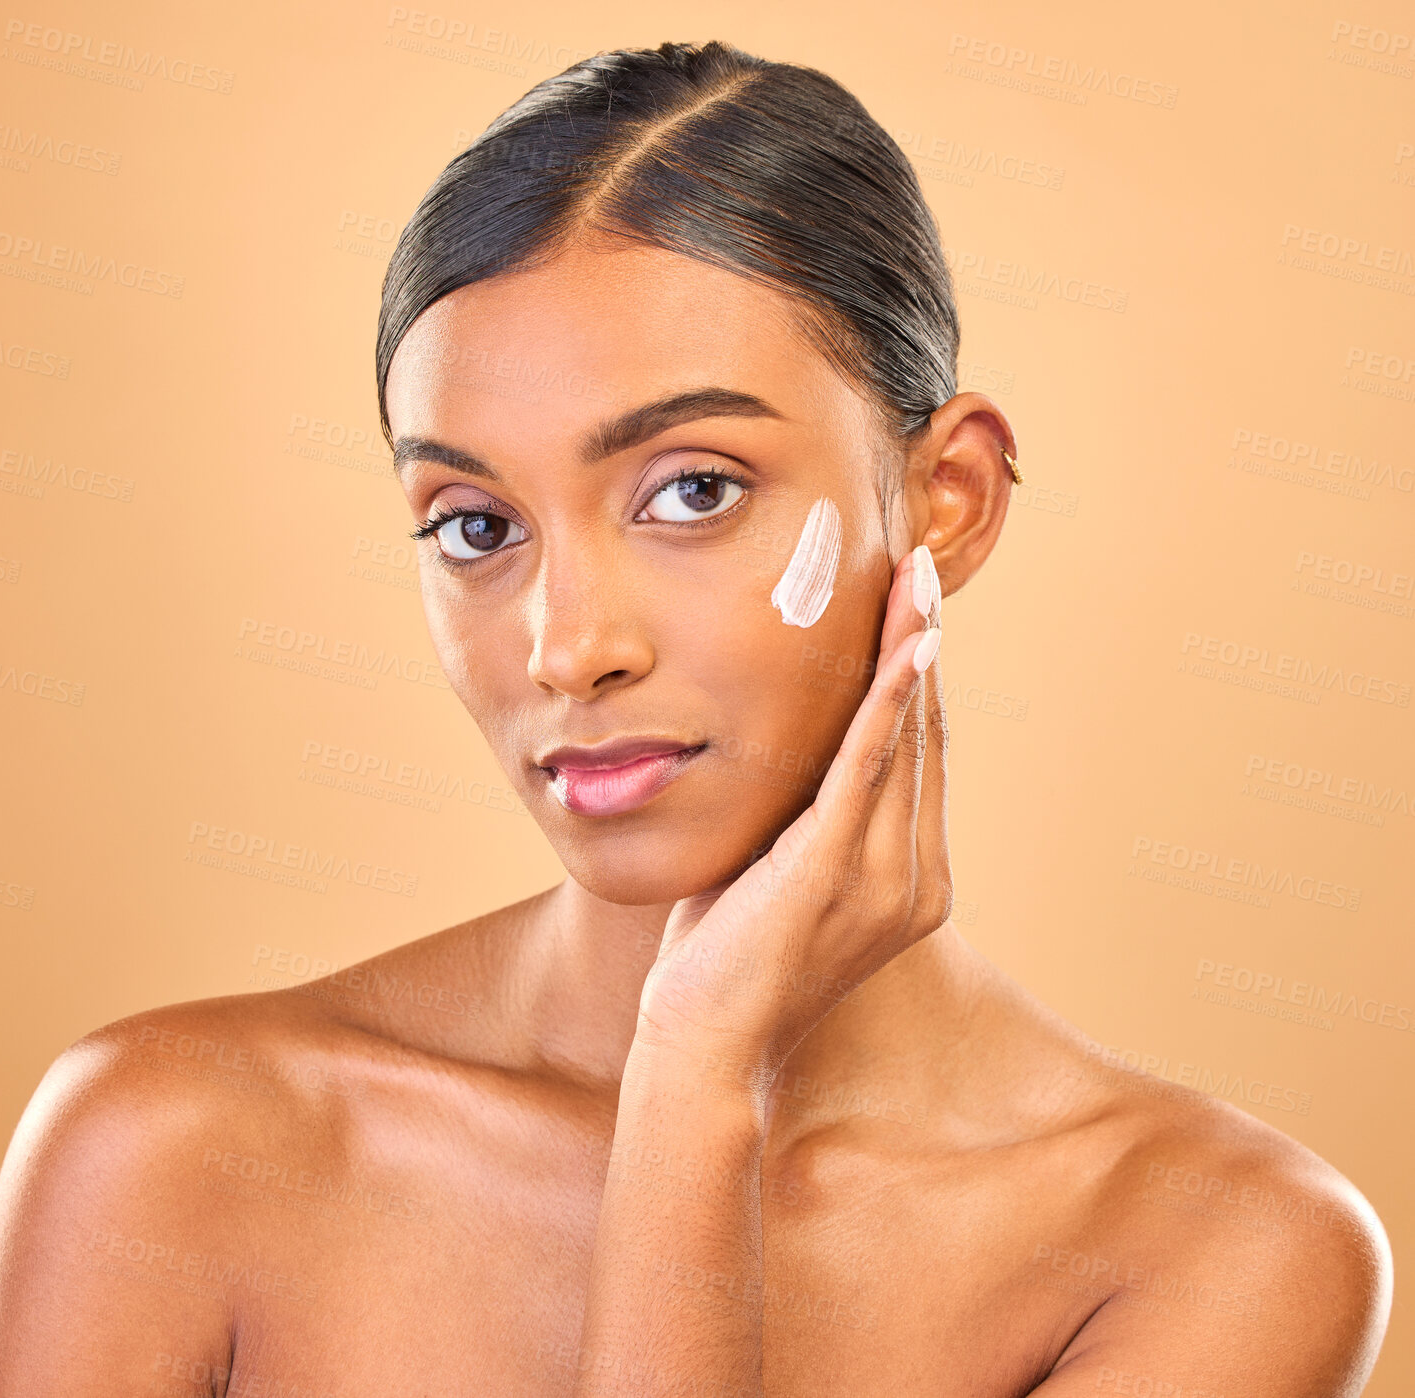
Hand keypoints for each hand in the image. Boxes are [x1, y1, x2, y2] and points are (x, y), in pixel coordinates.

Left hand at [636, 544, 952, 1082]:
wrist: (707, 1043)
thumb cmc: (732, 957)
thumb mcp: (783, 872)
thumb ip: (808, 816)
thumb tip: (796, 751)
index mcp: (910, 879)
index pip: (920, 757)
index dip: (918, 678)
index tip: (913, 610)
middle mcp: (915, 876)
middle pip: (925, 736)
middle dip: (922, 645)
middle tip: (921, 569)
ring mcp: (883, 877)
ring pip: (906, 739)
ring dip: (912, 651)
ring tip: (916, 580)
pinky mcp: (834, 869)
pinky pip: (869, 767)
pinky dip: (889, 702)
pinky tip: (907, 647)